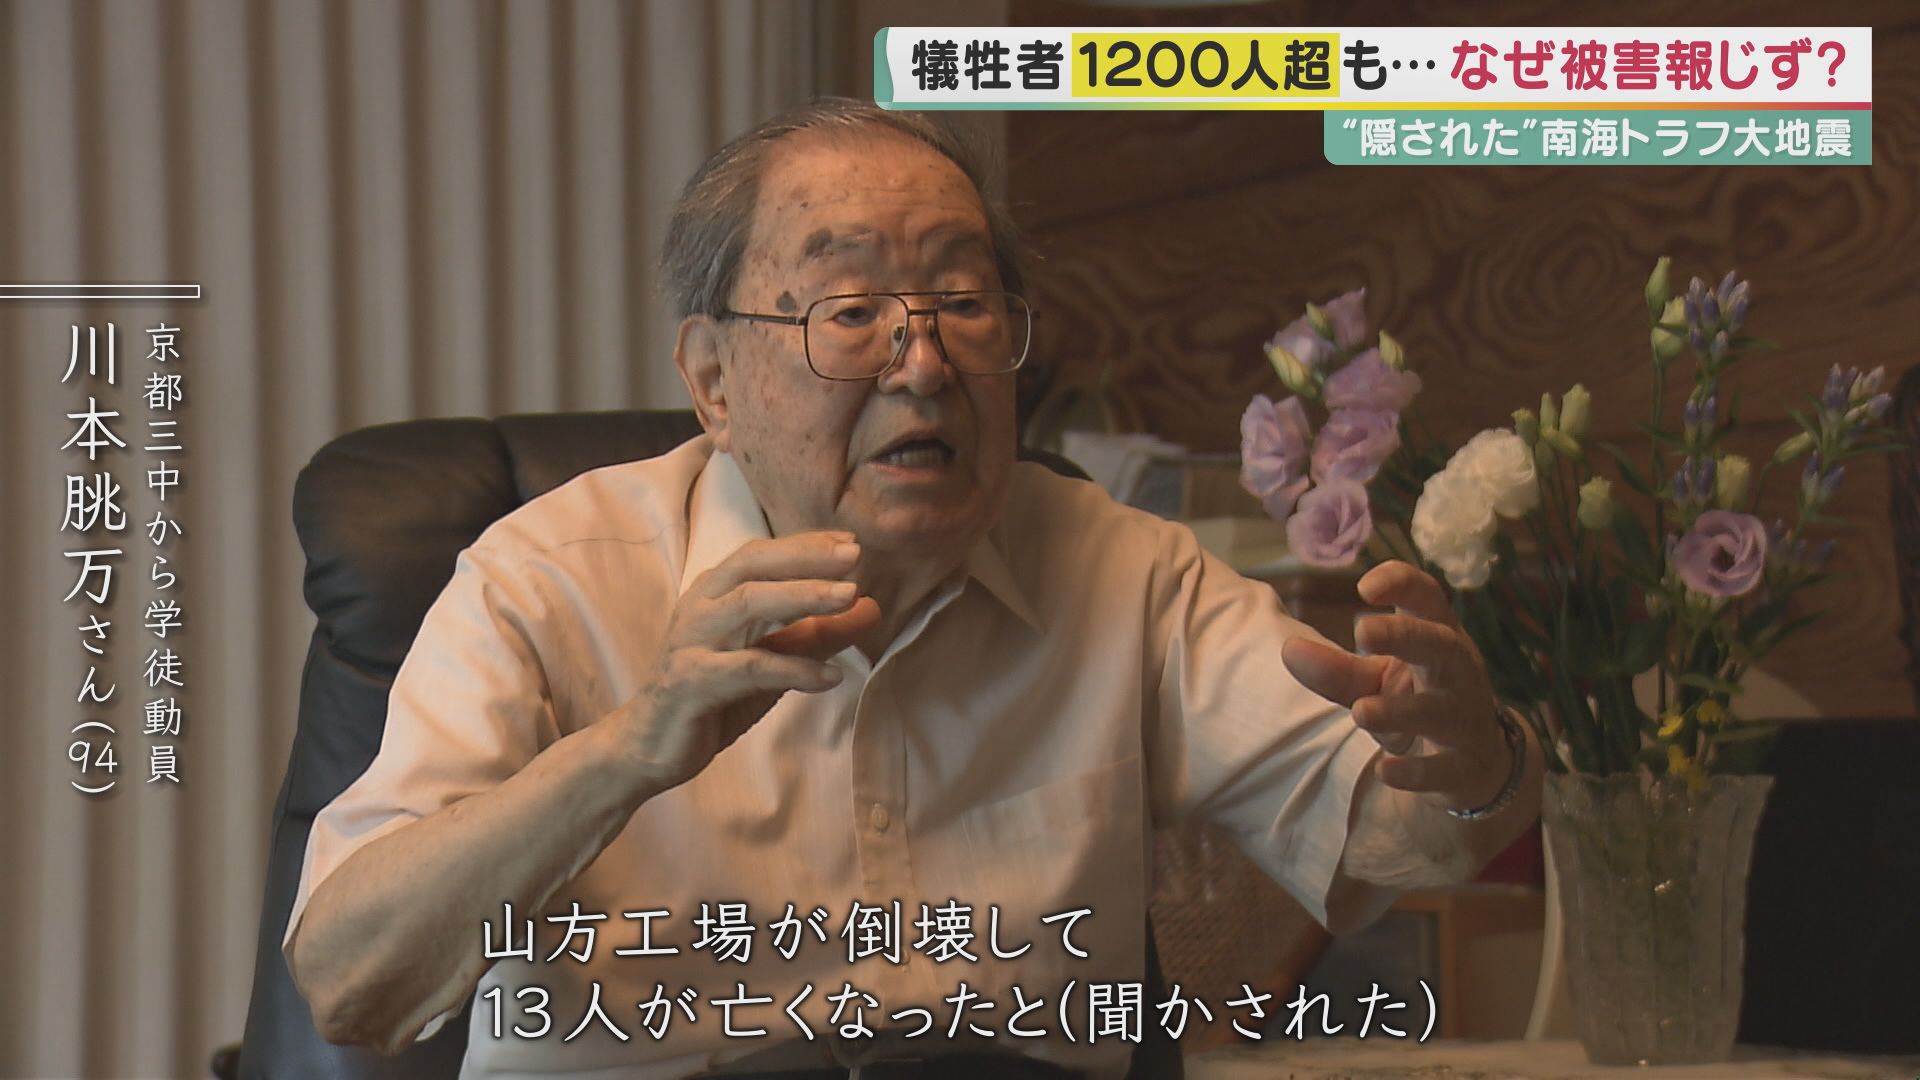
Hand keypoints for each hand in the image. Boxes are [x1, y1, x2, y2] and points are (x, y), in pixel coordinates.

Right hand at [614, 530, 880, 790]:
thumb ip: (817, 634)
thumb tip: (871, 608)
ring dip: (803, 597)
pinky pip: (749, 668)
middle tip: (853, 558)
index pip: (760, 554)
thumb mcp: (772, 660)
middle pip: (753, 566)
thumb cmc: (712, 695)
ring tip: (850, 597)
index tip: (849, 543)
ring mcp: (693, 642)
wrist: (650, 745)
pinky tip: (832, 676)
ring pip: (749, 605)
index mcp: (714, 593)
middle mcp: (700, 608)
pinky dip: (795, 669)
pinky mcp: (692, 682)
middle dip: (805, 558)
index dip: (804, 545)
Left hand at [1281, 560, 1508, 810]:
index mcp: (1437, 637)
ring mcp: (1466, 719)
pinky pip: (1446, 769)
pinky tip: (1386, 771)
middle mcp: (1458, 672)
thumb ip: (1336, 668)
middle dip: (1405, 636)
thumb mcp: (1377, 680)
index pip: (1428, 599)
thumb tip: (1288, 650)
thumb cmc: (1418, 700)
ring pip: (1439, 711)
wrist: (1478, 761)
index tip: (1365, 586)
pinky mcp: (1466, 765)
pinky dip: (1417, 772)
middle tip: (1362, 630)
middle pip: (1441, 645)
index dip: (1403, 584)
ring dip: (1400, 710)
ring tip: (1361, 711)